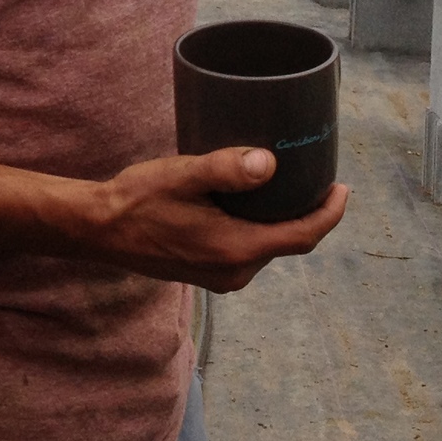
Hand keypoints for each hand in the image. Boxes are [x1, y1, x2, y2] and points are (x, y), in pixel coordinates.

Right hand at [76, 148, 348, 292]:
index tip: (343, 187)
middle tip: (313, 176)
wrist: (98, 231)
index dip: (330, 213)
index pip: (303, 236)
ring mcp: (220, 277)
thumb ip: (227, 170)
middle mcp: (235, 271)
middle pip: (288, 242)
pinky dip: (258, 228)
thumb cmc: (138, 200)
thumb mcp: (184, 176)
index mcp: (237, 250)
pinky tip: (248, 204)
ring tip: (283, 185)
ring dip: (279, 220)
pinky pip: (247, 251)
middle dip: (307, 213)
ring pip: (266, 247)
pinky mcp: (207, 273)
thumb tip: (270, 163)